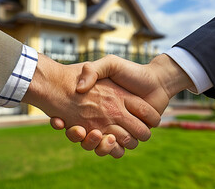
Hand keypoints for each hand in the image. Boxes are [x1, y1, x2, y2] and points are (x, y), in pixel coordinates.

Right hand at [23, 54, 160, 157]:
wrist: (156, 81)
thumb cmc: (132, 72)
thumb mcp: (110, 64)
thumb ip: (93, 70)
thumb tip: (79, 88)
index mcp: (95, 104)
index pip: (71, 118)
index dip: (61, 122)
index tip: (58, 120)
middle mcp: (102, 118)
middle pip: (81, 136)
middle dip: (76, 136)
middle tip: (79, 129)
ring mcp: (114, 129)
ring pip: (96, 145)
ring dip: (92, 144)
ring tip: (95, 133)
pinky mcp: (128, 137)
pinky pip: (115, 150)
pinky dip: (110, 149)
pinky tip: (110, 139)